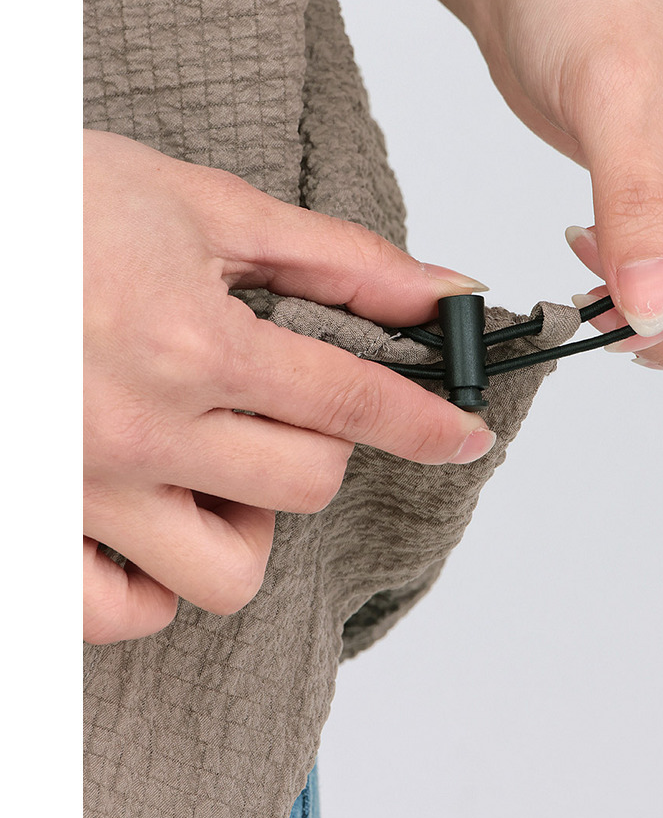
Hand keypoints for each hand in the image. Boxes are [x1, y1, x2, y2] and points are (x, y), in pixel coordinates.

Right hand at [84, 131, 494, 643]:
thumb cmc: (54, 204)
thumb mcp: (205, 207)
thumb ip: (338, 259)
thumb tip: (439, 292)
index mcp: (193, 344)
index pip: (353, 403)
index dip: (427, 424)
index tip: (464, 437)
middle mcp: (141, 432)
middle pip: (305, 486)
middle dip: (321, 444)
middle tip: (283, 401)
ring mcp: (81, 494)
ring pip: (227, 572)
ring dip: (248, 520)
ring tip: (216, 464)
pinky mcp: (32, 532)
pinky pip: (123, 612)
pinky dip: (158, 578)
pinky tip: (155, 517)